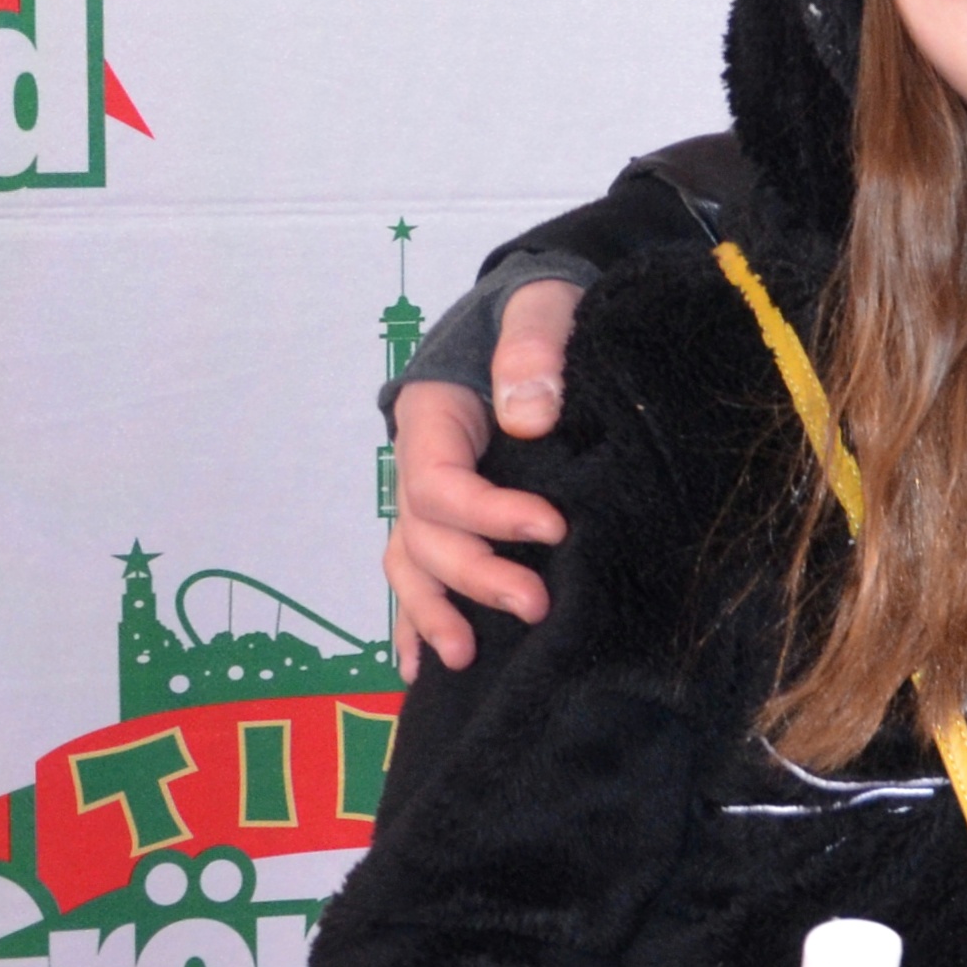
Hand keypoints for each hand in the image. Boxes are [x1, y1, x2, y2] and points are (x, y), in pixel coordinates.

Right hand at [383, 279, 582, 674]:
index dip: (489, 515)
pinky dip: (417, 616)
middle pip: (425, 534)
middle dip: (473, 576)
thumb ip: (533, 348)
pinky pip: (419, 569)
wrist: (536, 307)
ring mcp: (429, 492)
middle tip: (536, 605)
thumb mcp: (542, 304)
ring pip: (412, 562)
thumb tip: (528, 417)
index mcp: (433, 415)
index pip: (441, 485)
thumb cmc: (539, 304)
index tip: (553, 528)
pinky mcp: (452, 513)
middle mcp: (420, 460)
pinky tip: (424, 663)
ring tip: (465, 657)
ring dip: (434, 612)